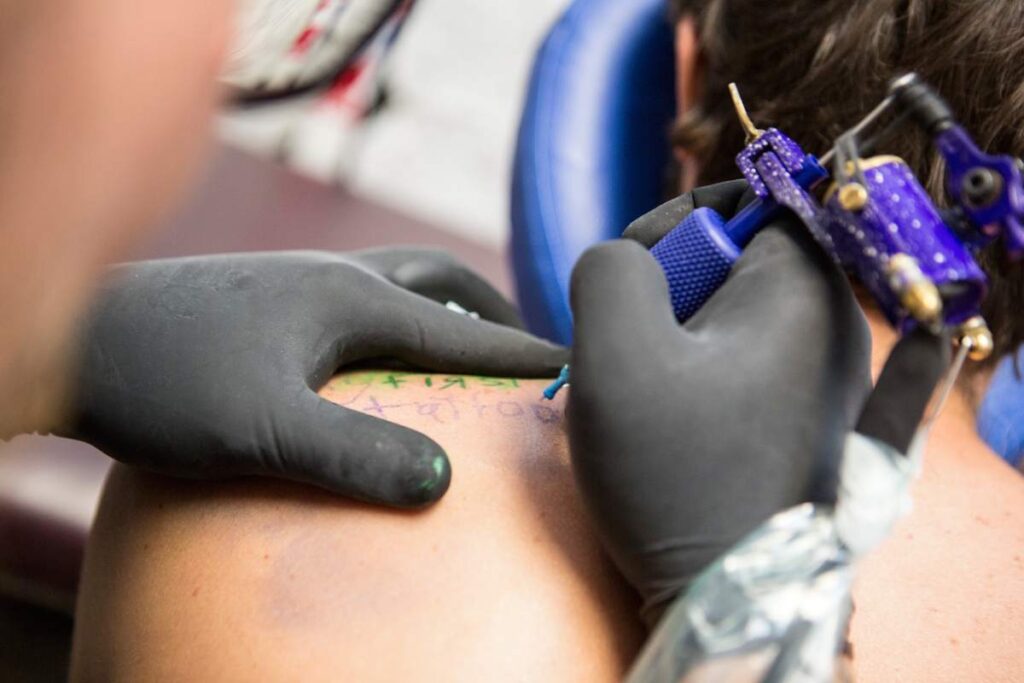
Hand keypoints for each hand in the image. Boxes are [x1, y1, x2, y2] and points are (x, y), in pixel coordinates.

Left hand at [59, 248, 565, 507]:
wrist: (80, 337)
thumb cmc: (167, 382)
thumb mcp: (263, 430)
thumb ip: (356, 453)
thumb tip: (443, 479)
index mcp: (353, 300)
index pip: (460, 331)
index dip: (523, 354)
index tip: (576, 367)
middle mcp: (337, 277)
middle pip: (439, 281)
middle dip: (489, 314)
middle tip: (520, 351)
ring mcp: (302, 282)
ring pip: (398, 282)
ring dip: (442, 309)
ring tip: (459, 350)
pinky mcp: (272, 297)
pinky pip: (360, 296)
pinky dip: (396, 318)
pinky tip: (374, 358)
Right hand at [567, 182, 872, 623]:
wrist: (727, 595)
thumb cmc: (676, 473)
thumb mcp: (616, 352)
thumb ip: (609, 267)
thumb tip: (624, 258)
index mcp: (805, 289)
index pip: (749, 200)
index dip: (678, 222)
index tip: (635, 274)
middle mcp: (835, 323)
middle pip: (739, 256)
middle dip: (669, 287)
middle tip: (632, 346)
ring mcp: (827, 376)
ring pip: (734, 312)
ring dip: (674, 335)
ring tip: (645, 392)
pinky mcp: (808, 417)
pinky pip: (745, 359)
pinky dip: (698, 369)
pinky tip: (671, 411)